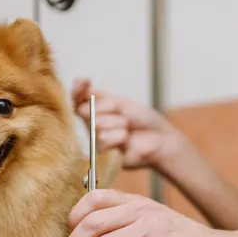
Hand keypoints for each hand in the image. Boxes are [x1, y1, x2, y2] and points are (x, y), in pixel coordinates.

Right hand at [71, 78, 189, 170]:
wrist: (160, 139)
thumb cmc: (143, 120)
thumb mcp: (122, 103)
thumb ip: (101, 102)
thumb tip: (81, 108)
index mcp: (96, 110)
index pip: (77, 98)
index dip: (77, 89)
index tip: (84, 81)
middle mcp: (92, 124)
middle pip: (86, 110)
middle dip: (109, 109)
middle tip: (125, 117)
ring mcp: (96, 139)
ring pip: (96, 125)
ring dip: (117, 123)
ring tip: (128, 128)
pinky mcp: (103, 154)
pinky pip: (104, 139)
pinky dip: (119, 136)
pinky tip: (127, 140)